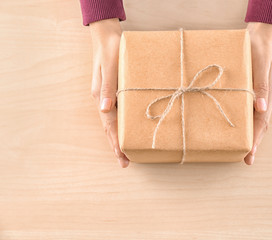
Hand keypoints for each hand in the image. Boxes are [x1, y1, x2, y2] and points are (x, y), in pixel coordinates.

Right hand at [89, 18, 129, 167]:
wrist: (106, 36)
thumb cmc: (110, 49)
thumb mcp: (109, 67)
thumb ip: (107, 87)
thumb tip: (104, 109)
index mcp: (101, 96)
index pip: (109, 124)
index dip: (116, 141)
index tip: (122, 156)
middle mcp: (102, 99)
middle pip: (109, 127)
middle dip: (116, 145)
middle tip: (124, 163)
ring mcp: (106, 96)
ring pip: (112, 122)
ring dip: (117, 138)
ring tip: (124, 152)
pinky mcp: (112, 91)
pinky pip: (115, 112)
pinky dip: (119, 125)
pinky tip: (124, 129)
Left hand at [244, 22, 271, 164]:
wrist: (260, 35)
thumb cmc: (258, 48)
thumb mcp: (260, 65)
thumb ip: (261, 86)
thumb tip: (260, 108)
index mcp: (268, 94)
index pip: (262, 122)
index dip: (255, 139)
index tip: (249, 154)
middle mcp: (265, 98)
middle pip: (260, 124)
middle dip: (254, 142)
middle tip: (247, 160)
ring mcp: (260, 95)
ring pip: (256, 119)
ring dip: (251, 134)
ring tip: (244, 149)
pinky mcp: (254, 90)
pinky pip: (251, 110)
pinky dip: (248, 121)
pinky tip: (241, 126)